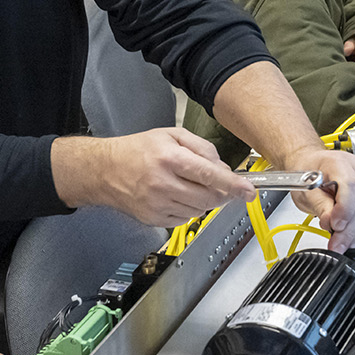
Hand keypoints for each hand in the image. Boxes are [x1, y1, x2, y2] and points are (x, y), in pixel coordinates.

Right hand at [53, 129, 255, 225]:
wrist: (105, 170)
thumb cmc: (138, 150)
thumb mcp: (171, 135)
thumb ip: (202, 147)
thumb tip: (223, 167)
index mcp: (170, 158)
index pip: (209, 174)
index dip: (233, 184)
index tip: (248, 191)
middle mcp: (164, 183)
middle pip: (209, 197)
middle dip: (221, 193)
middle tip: (219, 185)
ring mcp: (158, 204)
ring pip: (199, 210)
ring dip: (204, 200)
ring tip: (188, 185)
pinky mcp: (154, 218)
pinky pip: (185, 219)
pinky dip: (188, 209)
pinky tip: (176, 195)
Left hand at [274, 147, 354, 252]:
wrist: (314, 166)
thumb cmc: (309, 172)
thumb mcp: (305, 189)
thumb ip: (319, 205)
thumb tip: (330, 223)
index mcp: (340, 162)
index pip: (350, 185)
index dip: (344, 209)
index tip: (334, 225)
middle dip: (349, 229)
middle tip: (337, 245)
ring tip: (342, 246)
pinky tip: (351, 240)